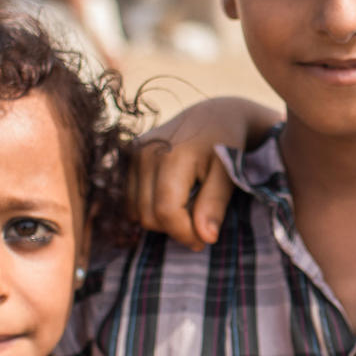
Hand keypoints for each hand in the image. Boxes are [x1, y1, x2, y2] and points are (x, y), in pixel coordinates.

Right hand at [127, 97, 276, 250]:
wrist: (212, 115)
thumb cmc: (225, 146)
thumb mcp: (228, 175)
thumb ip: (214, 205)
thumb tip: (205, 238)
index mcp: (171, 155)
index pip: (167, 212)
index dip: (185, 234)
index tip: (204, 240)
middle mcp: (145, 153)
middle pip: (148, 216)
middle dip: (175, 229)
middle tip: (200, 225)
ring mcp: (133, 154)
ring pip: (136, 212)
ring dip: (162, 220)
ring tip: (188, 208)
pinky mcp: (128, 157)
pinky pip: (131, 200)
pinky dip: (150, 208)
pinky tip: (172, 200)